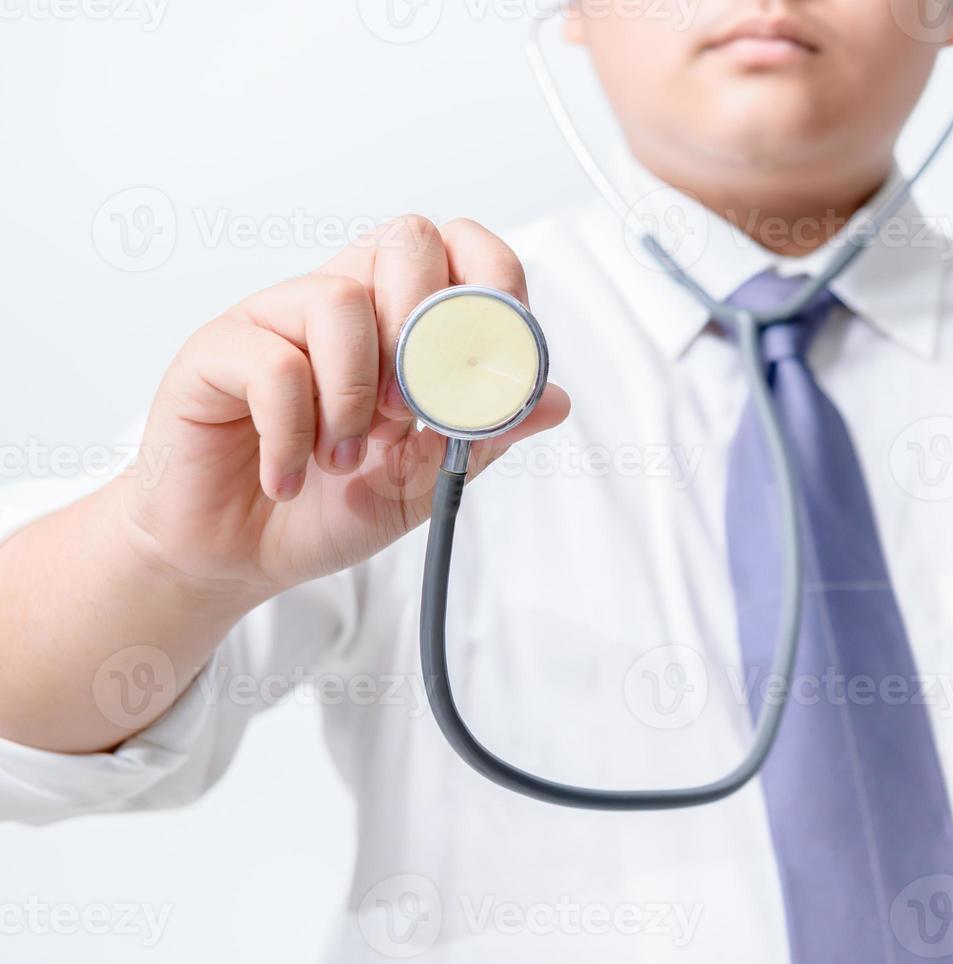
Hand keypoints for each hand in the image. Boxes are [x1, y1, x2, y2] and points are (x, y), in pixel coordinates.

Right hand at [116, 215, 569, 599]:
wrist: (237, 554)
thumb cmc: (326, 505)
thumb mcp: (424, 479)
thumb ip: (483, 435)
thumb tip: (553, 400)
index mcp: (399, 320)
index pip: (460, 250)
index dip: (494, 287)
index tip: (494, 363)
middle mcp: (341, 302)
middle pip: (406, 238)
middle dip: (427, 326)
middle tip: (410, 409)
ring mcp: (276, 319)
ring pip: (338, 300)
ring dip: (354, 397)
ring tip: (341, 457)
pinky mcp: (218, 351)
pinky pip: (272, 364)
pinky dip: (292, 435)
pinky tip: (289, 476)